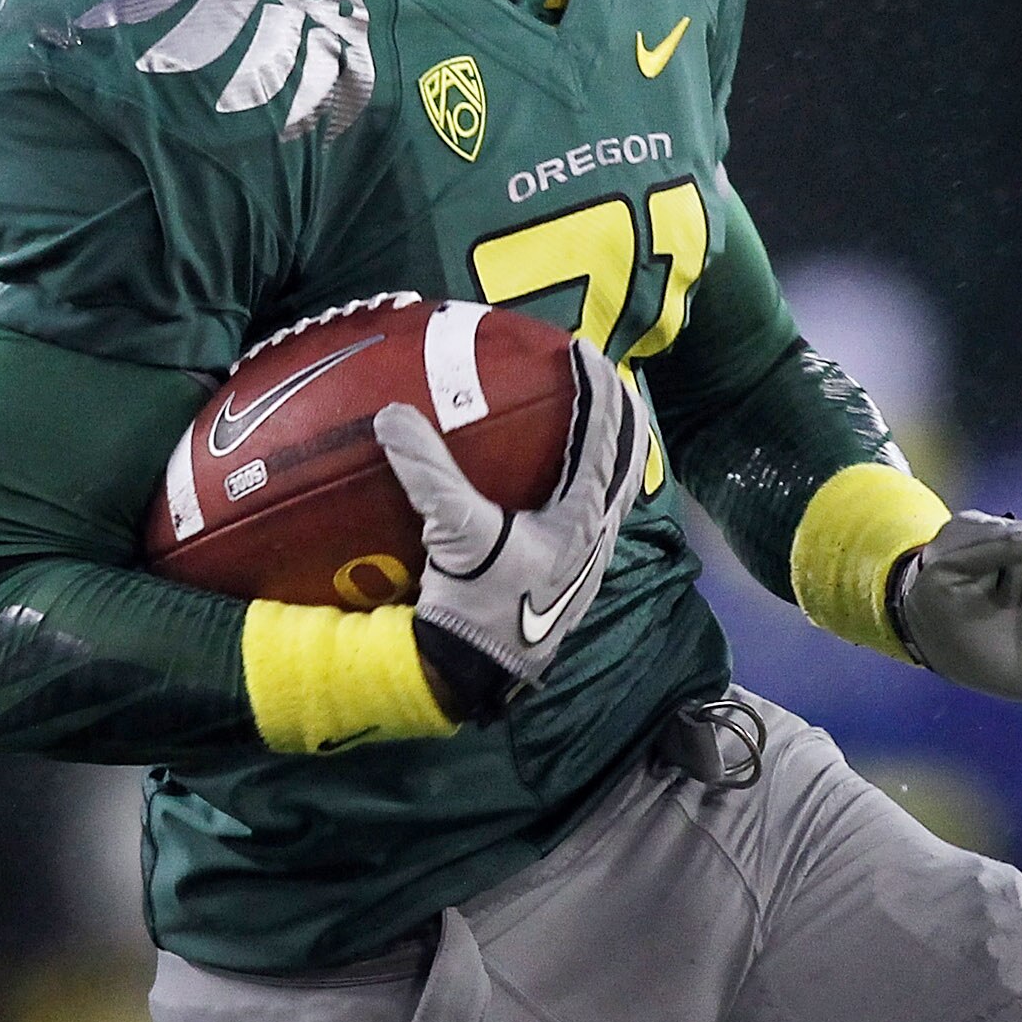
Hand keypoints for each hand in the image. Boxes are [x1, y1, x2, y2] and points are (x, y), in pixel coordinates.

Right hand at [377, 344, 646, 718]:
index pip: (603, 437)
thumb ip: (427, 471)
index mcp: (583, 517)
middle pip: (627, 459)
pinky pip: (594, 510)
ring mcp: (591, 556)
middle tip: (599, 377)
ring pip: (617, 487)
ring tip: (591, 419)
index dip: (597, 389)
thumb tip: (393, 414)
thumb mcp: (454, 534)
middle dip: (619, 414)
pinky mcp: (572, 572)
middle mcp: (599, 534)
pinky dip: (589, 479)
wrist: (477, 670)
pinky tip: (556, 479)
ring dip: (610, 448)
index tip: (584, 351)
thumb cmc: (478, 604)